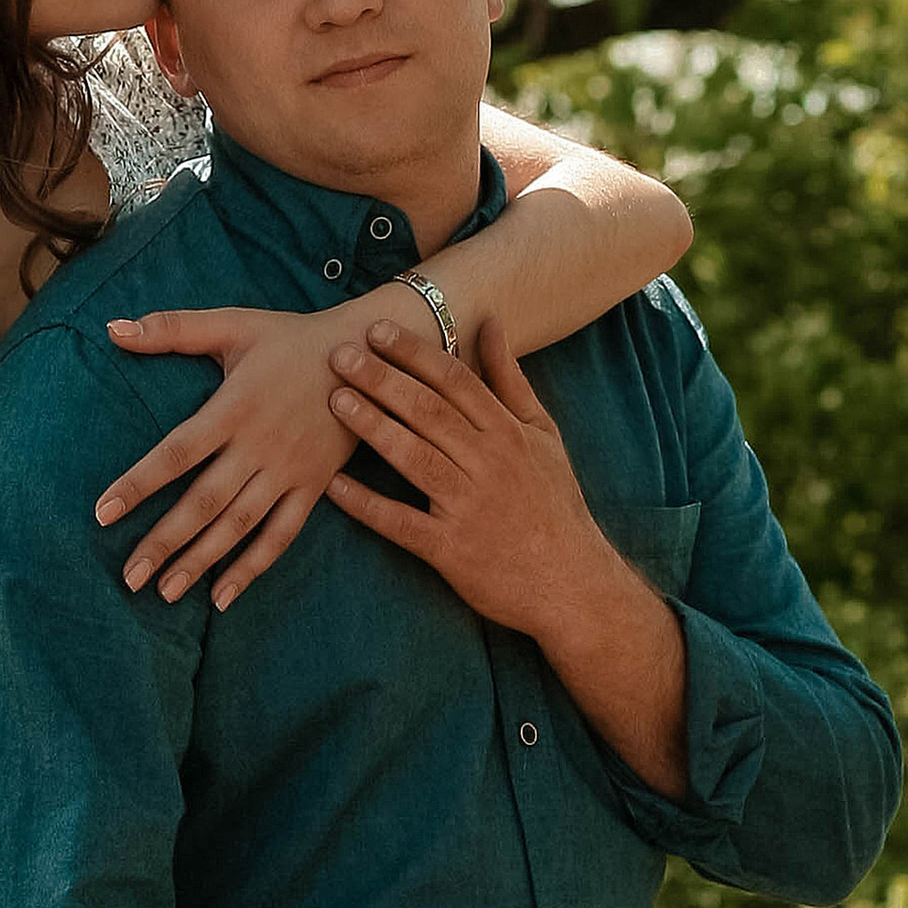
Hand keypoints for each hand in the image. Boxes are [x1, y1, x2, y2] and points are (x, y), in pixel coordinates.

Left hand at [96, 303, 359, 608]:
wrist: (368, 357)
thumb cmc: (290, 338)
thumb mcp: (232, 323)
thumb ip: (172, 328)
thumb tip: (113, 329)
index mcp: (234, 408)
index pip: (177, 453)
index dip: (139, 484)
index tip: (103, 513)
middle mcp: (259, 446)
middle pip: (204, 502)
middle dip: (164, 542)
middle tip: (130, 577)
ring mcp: (288, 472)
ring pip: (239, 526)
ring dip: (202, 562)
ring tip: (166, 593)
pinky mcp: (313, 488)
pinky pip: (282, 535)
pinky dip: (254, 568)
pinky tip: (223, 597)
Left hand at [326, 315, 690, 784]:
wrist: (573, 584)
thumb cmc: (553, 502)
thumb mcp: (543, 435)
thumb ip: (512, 381)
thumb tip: (490, 323)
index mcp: (509, 434)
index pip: (456, 381)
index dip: (415, 353)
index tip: (378, 330)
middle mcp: (490, 464)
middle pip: (428, 411)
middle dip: (382, 378)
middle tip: (340, 354)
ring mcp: (469, 508)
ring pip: (413, 457)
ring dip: (372, 426)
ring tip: (334, 400)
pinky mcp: (451, 551)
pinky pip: (402, 523)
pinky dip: (367, 504)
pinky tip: (335, 486)